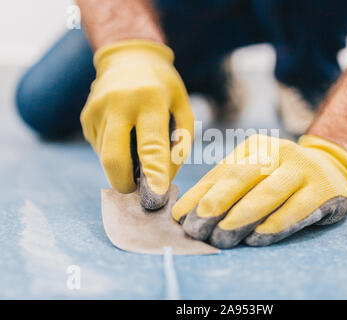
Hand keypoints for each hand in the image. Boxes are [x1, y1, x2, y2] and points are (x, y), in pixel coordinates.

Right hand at [81, 40, 193, 208]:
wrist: (128, 58)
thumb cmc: (163, 87)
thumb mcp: (182, 106)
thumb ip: (180, 141)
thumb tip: (164, 178)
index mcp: (149, 100)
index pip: (151, 144)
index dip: (154, 173)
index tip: (156, 195)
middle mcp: (118, 104)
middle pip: (114, 158)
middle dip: (125, 183)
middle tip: (137, 190)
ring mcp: (96, 110)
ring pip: (107, 156)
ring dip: (123, 164)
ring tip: (136, 146)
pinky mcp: (85, 117)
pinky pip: (100, 147)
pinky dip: (114, 151)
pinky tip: (124, 133)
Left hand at [172, 134, 346, 247]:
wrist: (333, 165)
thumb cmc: (282, 177)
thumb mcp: (255, 174)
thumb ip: (227, 189)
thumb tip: (189, 215)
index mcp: (253, 149)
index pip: (220, 173)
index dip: (198, 195)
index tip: (180, 218)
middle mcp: (276, 153)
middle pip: (241, 177)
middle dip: (215, 204)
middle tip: (196, 228)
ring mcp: (301, 168)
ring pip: (268, 192)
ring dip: (242, 216)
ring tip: (222, 237)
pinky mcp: (324, 188)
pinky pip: (298, 208)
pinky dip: (276, 224)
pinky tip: (258, 238)